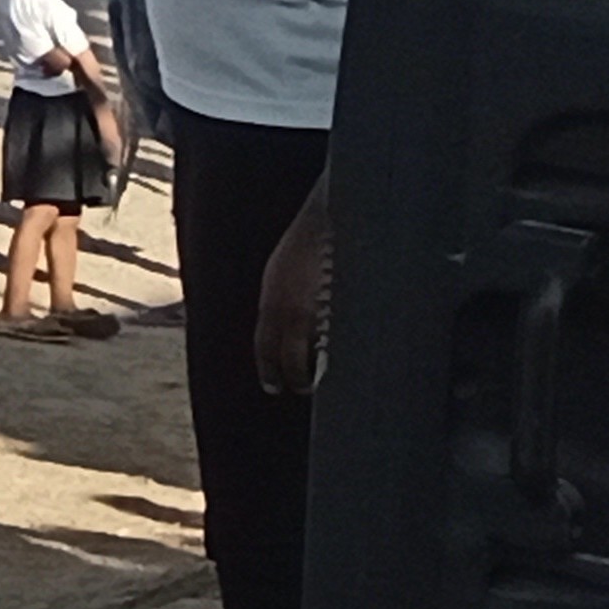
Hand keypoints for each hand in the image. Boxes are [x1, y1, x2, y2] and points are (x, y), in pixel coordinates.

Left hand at [256, 197, 333, 399]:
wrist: (326, 219)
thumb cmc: (305, 246)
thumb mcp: (279, 276)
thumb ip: (278, 303)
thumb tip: (283, 331)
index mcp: (271, 301)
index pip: (264, 346)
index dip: (269, 370)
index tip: (273, 386)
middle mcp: (288, 309)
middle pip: (288, 358)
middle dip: (293, 377)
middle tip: (301, 389)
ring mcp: (315, 310)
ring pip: (314, 354)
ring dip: (317, 371)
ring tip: (322, 381)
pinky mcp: (340, 308)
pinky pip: (337, 340)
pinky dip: (339, 353)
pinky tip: (344, 360)